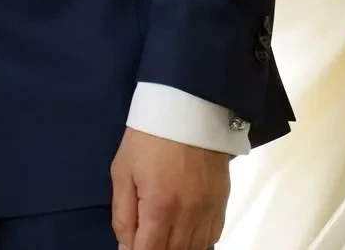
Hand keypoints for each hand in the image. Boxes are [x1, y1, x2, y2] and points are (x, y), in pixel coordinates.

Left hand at [111, 128, 230, 249]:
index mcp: (159, 208)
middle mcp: (187, 217)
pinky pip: (212, 239)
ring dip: (176, 249)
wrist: (188, 109)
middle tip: (146, 238)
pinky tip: (185, 235)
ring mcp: (208, 213)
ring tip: (162, 237)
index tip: (131, 248)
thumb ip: (122, 214)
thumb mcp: (122, 171)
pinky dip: (197, 243)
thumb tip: (125, 248)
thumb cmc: (148, 138)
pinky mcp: (222, 206)